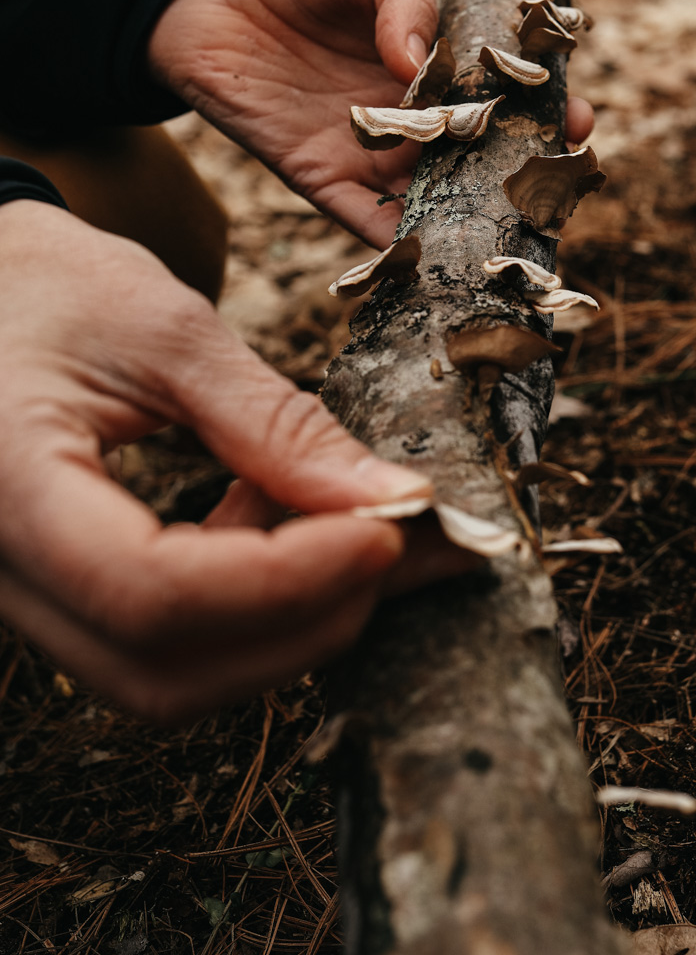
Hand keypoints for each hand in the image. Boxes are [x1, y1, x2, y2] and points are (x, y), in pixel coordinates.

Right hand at [0, 201, 469, 722]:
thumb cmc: (47, 283)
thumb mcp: (166, 330)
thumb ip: (275, 423)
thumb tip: (391, 498)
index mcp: (7, 487)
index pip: (151, 593)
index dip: (285, 579)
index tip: (387, 527)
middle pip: (162, 670)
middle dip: (302, 620)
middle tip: (395, 541)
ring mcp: (23, 594)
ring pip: (165, 674)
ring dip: (281, 617)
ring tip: (338, 514)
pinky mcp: (59, 591)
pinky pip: (158, 638)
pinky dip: (243, 598)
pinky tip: (276, 514)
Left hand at [149, 0, 593, 247]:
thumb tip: (420, 62)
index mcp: (442, 56)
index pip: (507, 89)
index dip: (547, 106)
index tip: (579, 123)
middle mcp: (419, 113)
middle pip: (483, 154)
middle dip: (521, 175)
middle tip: (553, 189)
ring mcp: (375, 151)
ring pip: (435, 196)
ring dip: (469, 217)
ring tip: (507, 237)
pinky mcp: (325, 180)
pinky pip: (369, 222)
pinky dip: (400, 245)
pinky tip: (432, 259)